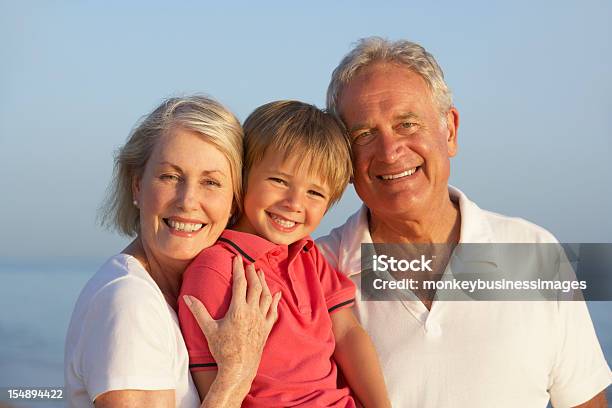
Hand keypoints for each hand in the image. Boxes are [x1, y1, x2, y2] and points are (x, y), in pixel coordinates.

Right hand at [183, 255, 280, 382]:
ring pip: (266, 296)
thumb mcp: (208, 329)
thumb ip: (198, 311)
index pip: (240, 283)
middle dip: (252, 273)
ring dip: (263, 283)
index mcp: (238, 310)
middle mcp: (252, 312)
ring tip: (260, 273)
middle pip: (255, 286)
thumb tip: (187, 297)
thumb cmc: (223, 350)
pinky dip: (275, 301)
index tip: (237, 258)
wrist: (239, 368)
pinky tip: (276, 294)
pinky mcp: (266, 328)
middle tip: (248, 264)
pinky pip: (273, 311)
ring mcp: (261, 320)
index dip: (238, 269)